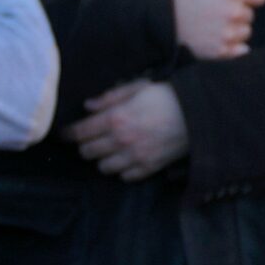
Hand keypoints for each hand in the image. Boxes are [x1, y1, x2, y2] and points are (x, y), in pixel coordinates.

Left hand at [64, 80, 189, 180]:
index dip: (69, 134)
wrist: (199, 114)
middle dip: (85, 146)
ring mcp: (136, 157)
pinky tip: (126, 159)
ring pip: (104, 168)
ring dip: (102, 159)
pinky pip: (125, 176)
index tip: (65, 134)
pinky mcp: (149, 168)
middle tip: (90, 140)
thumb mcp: (138, 87)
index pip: (81, 132)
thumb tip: (88, 106)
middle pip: (88, 152)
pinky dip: (122, 170)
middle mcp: (122, 140)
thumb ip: (111, 97)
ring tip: (109, 151)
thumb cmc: (167, 96)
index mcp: (116, 118)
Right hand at [169, 0, 264, 59]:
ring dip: (232, 30)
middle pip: (249, 15)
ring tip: (208, 24)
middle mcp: (233, 13)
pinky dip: (230, 48)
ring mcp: (226, 34)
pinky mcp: (219, 52)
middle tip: (211, 10)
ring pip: (243, 33)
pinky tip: (212, 39)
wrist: (149, 17)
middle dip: (235, 12)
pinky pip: (239, 51)